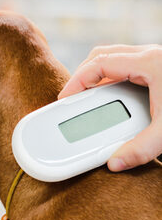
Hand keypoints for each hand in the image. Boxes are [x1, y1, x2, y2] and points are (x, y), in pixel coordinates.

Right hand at [58, 44, 161, 171]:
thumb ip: (142, 149)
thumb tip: (115, 163)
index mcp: (149, 63)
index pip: (99, 63)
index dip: (77, 80)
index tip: (66, 97)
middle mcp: (148, 57)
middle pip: (101, 57)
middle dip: (81, 76)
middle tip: (72, 97)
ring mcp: (151, 61)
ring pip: (111, 60)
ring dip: (93, 77)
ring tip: (85, 97)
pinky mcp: (153, 69)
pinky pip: (121, 68)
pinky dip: (107, 80)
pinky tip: (107, 96)